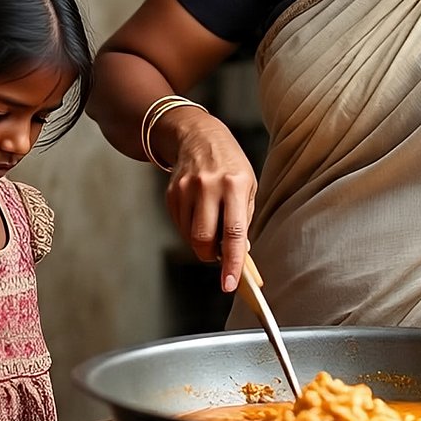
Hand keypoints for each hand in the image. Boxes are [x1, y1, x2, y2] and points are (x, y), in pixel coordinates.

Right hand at [164, 113, 257, 291]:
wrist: (198, 136)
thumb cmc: (230, 164)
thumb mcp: (248, 185)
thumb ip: (243, 217)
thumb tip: (238, 253)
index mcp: (235, 184)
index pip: (234, 233)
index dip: (232, 263)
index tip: (230, 284)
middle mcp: (209, 186)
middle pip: (204, 239)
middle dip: (211, 256)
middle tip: (219, 255)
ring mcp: (186, 189)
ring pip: (190, 236)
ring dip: (202, 242)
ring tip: (212, 227)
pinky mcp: (172, 193)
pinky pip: (180, 225)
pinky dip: (191, 230)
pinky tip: (199, 216)